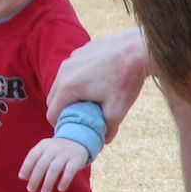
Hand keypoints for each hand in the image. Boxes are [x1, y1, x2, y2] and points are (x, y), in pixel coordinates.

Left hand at [19, 136, 89, 191]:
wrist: (79, 141)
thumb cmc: (57, 151)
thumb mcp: (45, 151)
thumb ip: (35, 162)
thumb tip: (24, 178)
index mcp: (43, 145)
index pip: (32, 156)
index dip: (26, 167)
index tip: (22, 178)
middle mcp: (53, 149)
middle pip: (42, 164)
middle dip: (35, 178)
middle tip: (31, 190)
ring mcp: (65, 154)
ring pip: (54, 169)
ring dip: (48, 182)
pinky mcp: (76, 160)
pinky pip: (70, 171)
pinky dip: (64, 181)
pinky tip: (60, 189)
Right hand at [47, 29, 150, 143]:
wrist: (138, 50)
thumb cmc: (127, 80)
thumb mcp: (118, 110)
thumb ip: (107, 129)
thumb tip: (102, 141)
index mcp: (68, 87)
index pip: (52, 114)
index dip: (61, 125)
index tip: (74, 130)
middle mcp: (64, 71)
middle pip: (53, 99)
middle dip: (64, 111)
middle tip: (82, 118)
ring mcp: (71, 59)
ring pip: (61, 83)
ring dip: (70, 95)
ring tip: (90, 102)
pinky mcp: (79, 52)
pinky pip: (71, 71)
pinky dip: (78, 80)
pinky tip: (97, 84)